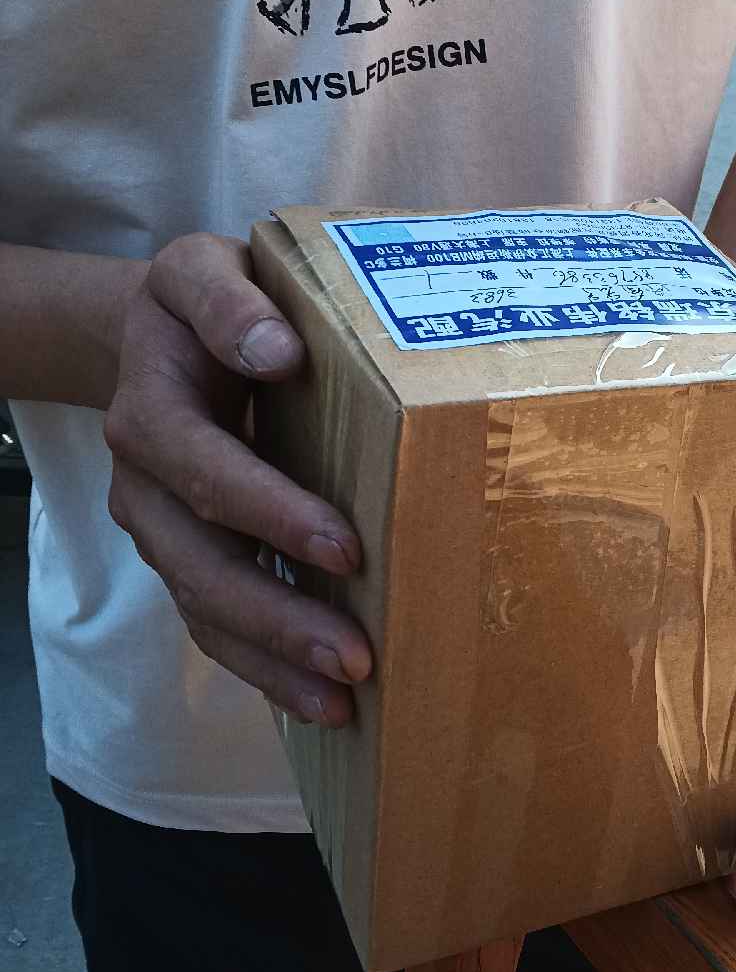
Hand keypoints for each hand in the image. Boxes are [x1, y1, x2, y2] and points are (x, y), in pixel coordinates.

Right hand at [104, 234, 371, 724]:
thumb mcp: (206, 269)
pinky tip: (317, 702)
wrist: (163, 334)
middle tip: (354, 657)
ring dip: (272, 662)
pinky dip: (263, 667)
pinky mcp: (187, 557)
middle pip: (200, 562)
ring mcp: (162, 528)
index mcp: (152, 406)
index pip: (205, 468)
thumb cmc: (208, 303)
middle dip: (277, 617)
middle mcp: (145, 480)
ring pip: (205, 608)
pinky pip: (215, 622)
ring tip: (342, 701)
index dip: (269, 512)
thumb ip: (231, 301)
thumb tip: (278, 350)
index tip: (344, 548)